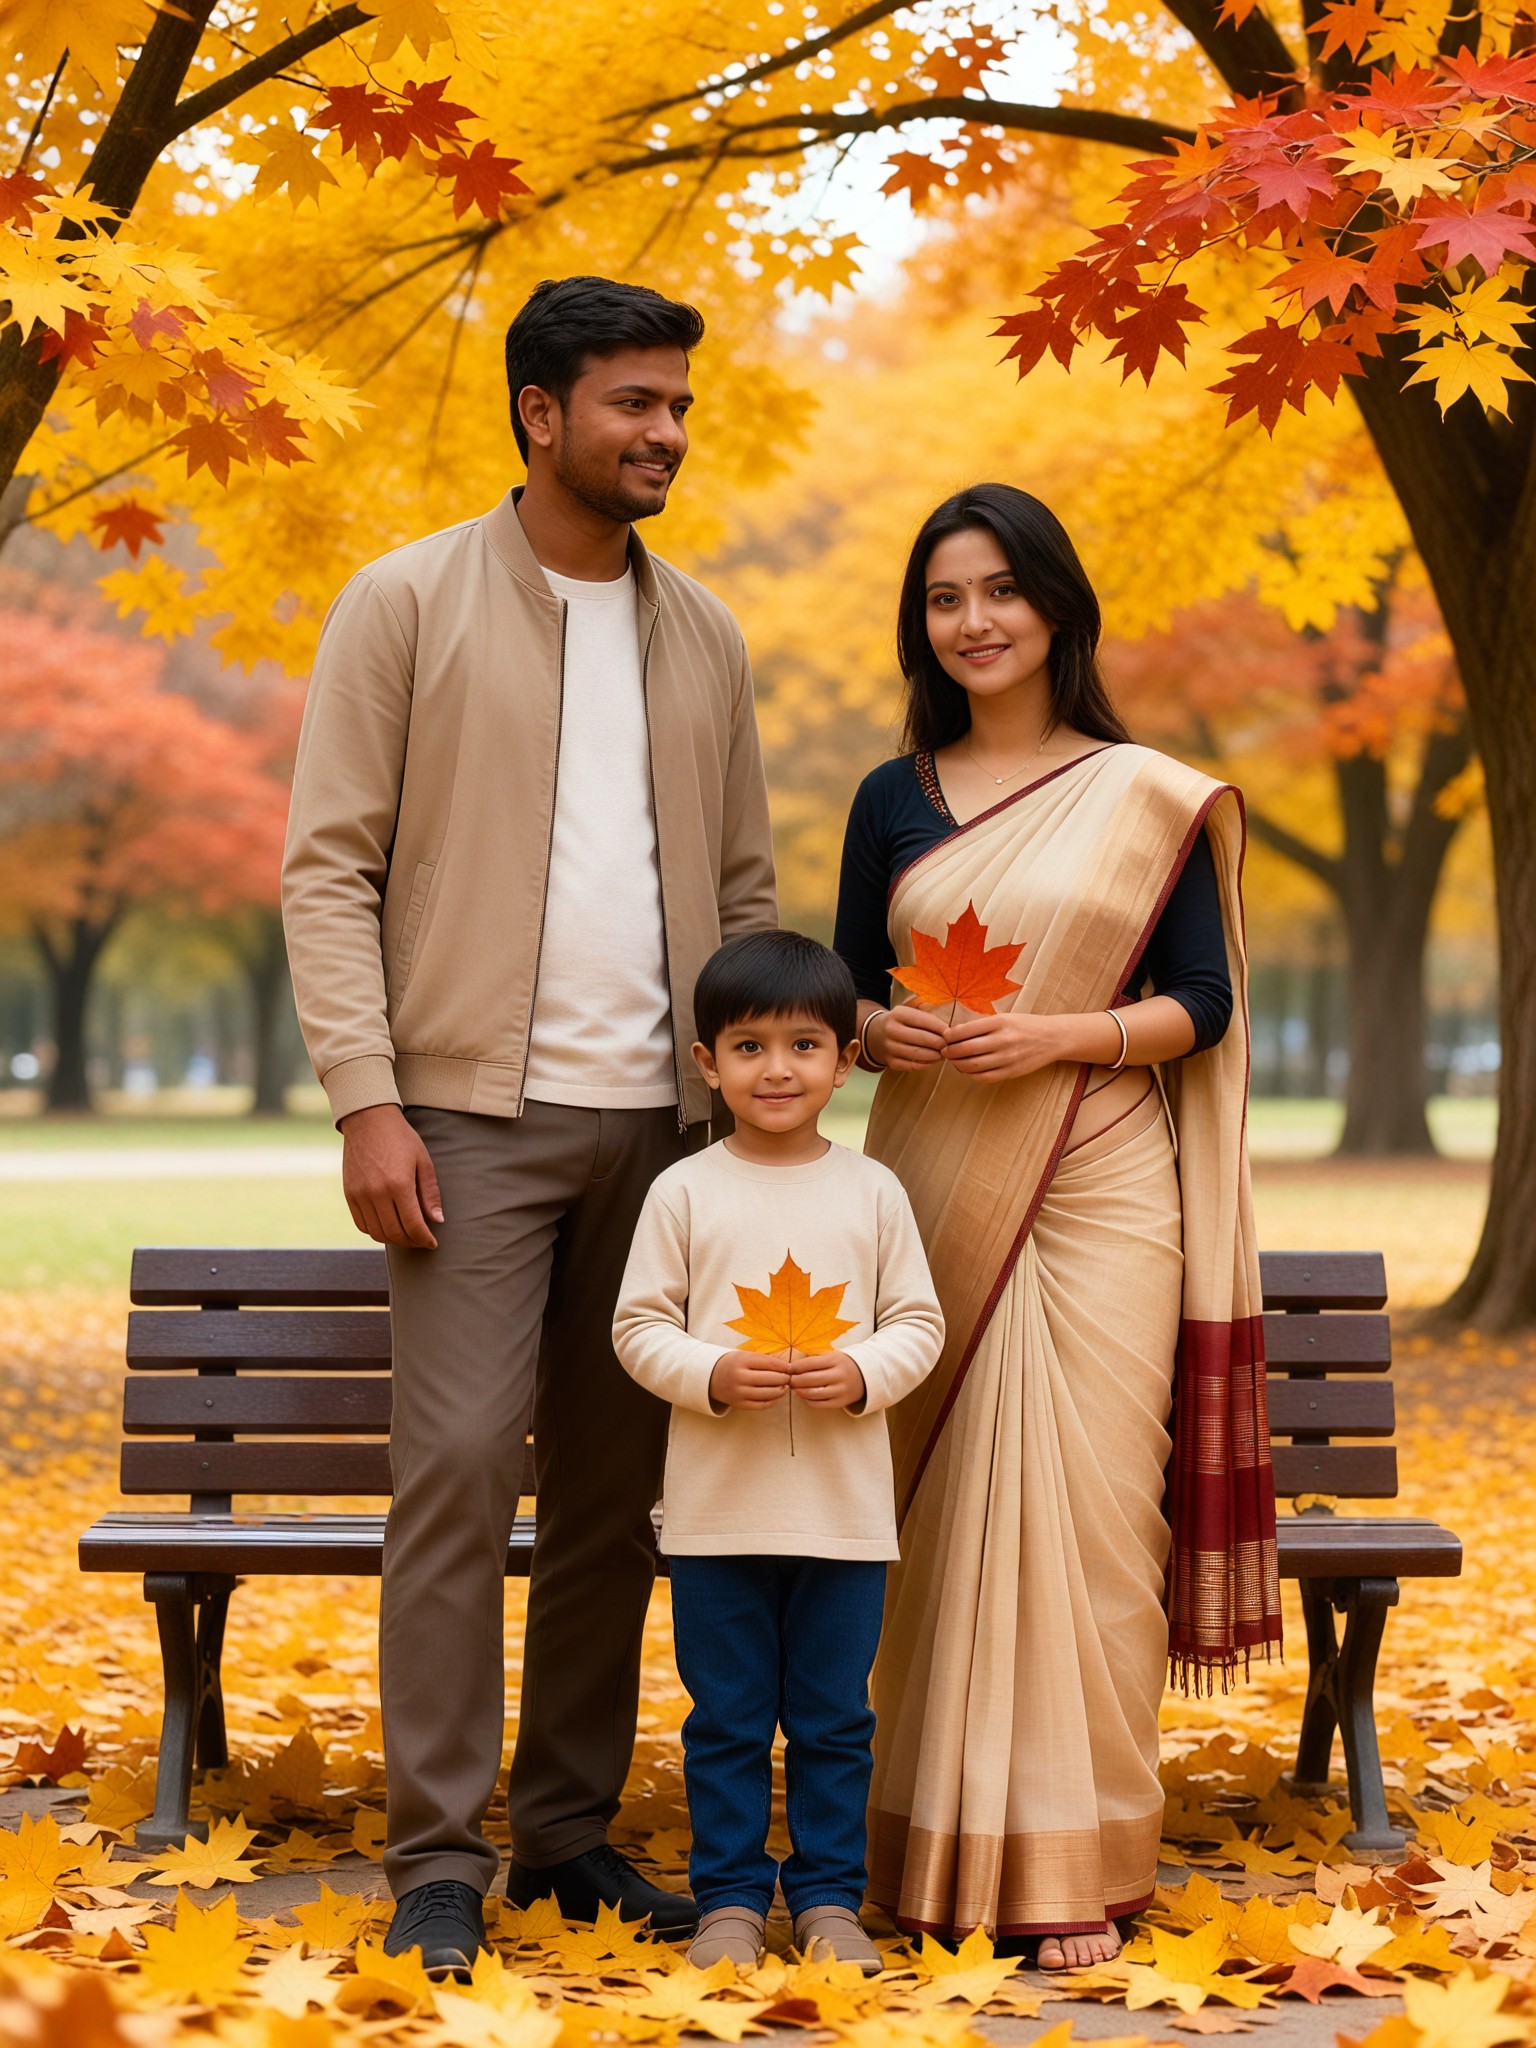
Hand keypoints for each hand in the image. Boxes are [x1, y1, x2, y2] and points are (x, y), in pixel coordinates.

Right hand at [340, 1103, 443, 1247]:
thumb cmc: (401, 1138)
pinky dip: (376, 1231)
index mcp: (399, 1184)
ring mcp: (360, 1195)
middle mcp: (377, 1193)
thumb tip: (437, 1221)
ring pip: (377, 1233)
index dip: (425, 1239)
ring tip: (406, 1235)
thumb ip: (430, 1193)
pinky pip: (362, 1224)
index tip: (433, 1243)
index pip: (413, 1225)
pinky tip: (388, 1226)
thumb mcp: (423, 1161)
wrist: (368, 1121)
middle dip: (412, 1242)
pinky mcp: (349, 1194)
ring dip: (394, 1239)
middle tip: (421, 1241)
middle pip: (395, 1233)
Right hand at [710, 1350, 789, 1408]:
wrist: (711, 1377)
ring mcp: (739, 1392)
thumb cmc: (733, 1364)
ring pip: (768, 1394)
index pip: (769, 1363)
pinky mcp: (739, 1404)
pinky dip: (773, 1401)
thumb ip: (764, 1359)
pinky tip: (777, 1396)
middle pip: (770, 1379)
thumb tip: (786, 1365)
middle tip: (789, 1378)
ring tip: (784, 1387)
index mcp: (741, 1361)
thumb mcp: (744, 1355)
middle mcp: (739, 1377)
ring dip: (780, 1391)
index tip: (790, 1368)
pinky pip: (761, 1405)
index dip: (783, 1366)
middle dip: (784, 1379)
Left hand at [789, 1351, 866, 1409]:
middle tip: (788, 1380)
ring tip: (794, 1388)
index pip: (810, 1363)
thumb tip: (791, 1367)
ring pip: (814, 1393)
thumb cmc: (841, 1364)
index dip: (796, 1367)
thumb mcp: (832, 1356)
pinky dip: (808, 1400)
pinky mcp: (841, 1402)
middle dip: (795, 1380)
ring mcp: (840, 1390)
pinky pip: (819, 1404)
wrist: (865, 1376)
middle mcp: (839, 1375)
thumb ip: (815, 1360)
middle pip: (810, 1379)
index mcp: (835, 1360)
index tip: (787, 1369)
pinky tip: (804, 1396)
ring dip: (800, 1391)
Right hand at [869, 1003, 947, 1071]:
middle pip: (923, 1038)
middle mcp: (891, 1030)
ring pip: (918, 1054)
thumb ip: (928, 1014)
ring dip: (935, 1055)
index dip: (941, 1027)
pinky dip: (926, 1064)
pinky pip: (912, 1065)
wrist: (876, 1035)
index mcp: (898, 1014)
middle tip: (950, 1045)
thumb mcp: (909, 1010)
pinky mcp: (890, 1062)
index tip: (951, 1032)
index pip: (925, 1020)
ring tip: (944, 1053)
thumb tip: (950, 1028)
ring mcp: (890, 1047)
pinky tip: (933, 1060)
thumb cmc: (901, 1022)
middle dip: (940, 1043)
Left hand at [942, 1011, 1066, 1083]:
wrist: (1053, 1038)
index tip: (945, 1037)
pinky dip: (971, 1075)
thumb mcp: (1005, 1017)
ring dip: (958, 1064)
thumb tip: (954, 1033)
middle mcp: (1003, 1040)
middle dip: (950, 1052)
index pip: (965, 1030)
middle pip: (966, 1049)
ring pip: (972, 1066)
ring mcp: (1008, 1058)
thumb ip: (982, 1025)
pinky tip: (967, 1070)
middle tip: (944, 1051)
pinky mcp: (1012, 1072)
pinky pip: (984, 1077)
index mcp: (1000, 1022)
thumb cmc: (1025, 1025)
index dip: (949, 1036)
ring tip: (954, 1061)